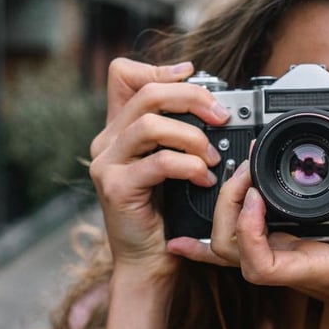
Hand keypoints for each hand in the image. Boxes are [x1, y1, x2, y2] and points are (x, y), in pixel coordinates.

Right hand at [89, 58, 230, 279]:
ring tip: (212, 157)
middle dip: (192, 98)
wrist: (148, 259)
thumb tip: (213, 104)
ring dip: (192, 136)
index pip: (123, 75)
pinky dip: (189, 166)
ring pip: (151, 124)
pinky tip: (204, 178)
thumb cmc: (165, 213)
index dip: (159, 68)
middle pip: (147, 93)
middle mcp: (106, 141)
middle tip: (221, 116)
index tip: (193, 74)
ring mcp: (107, 164)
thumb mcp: (172, 164)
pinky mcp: (116, 188)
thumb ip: (179, 133)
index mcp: (118, 129)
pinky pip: (159, 162)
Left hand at [167, 149, 328, 328]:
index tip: (258, 196)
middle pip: (229, 248)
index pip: (259, 263)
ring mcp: (280, 258)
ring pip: (227, 245)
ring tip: (240, 172)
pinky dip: (217, 228)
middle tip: (248, 168)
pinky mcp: (281, 249)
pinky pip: (238, 243)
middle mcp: (286, 264)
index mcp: (310, 266)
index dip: (248, 230)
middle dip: (228, 206)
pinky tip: (187, 228)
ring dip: (223, 208)